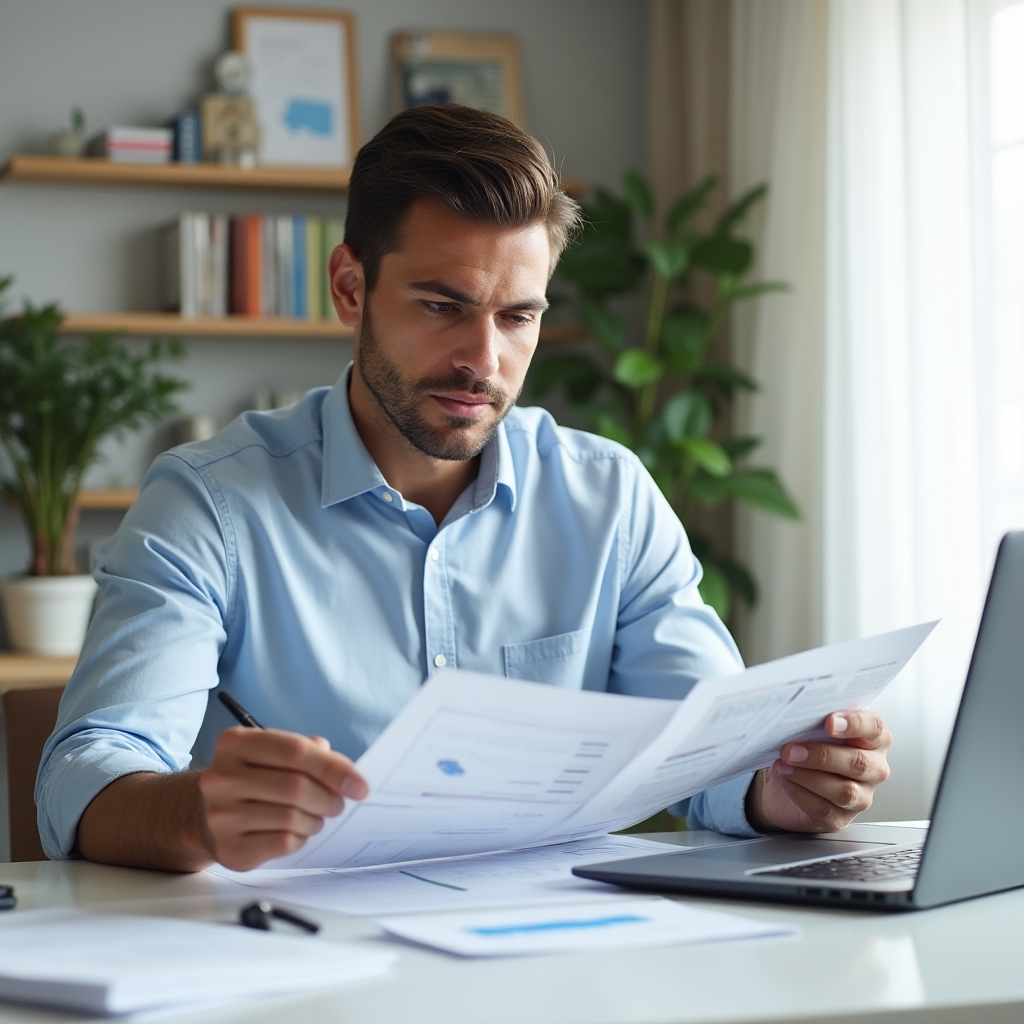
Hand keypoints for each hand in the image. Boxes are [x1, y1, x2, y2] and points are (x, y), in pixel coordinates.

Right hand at [198, 727, 368, 869]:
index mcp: (234, 743)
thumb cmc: (253, 777)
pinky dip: (300, 838)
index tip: (360, 785)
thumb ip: (309, 753)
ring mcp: (220, 814)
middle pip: (294, 787)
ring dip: (315, 820)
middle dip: (328, 798)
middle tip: (338, 804)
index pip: (294, 751)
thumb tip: (348, 775)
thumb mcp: (273, 753)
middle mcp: (221, 777)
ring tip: (316, 817)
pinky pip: (282, 843)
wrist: (204, 813)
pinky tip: (296, 832)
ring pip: (290, 817)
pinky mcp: (228, 847)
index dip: (333, 768)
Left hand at [746, 710, 891, 833]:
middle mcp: (874, 768)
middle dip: (821, 755)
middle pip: (858, 763)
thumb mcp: (812, 728)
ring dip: (808, 777)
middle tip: (790, 750)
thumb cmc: (806, 747)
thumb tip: (797, 714)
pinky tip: (786, 782)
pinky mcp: (842, 818)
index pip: (874, 727)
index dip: (854, 724)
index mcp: (872, 739)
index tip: (829, 722)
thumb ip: (814, 720)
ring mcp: (862, 796)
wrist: (786, 779)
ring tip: (783, 765)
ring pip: (845, 791)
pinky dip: (801, 794)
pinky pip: (825, 810)